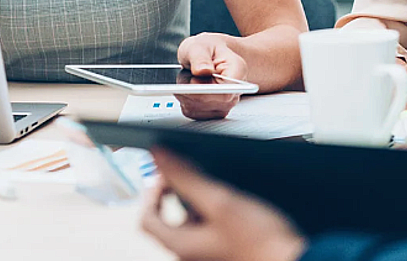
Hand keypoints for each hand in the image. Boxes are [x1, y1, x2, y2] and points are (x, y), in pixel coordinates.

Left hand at [141, 149, 304, 260]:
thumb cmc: (260, 241)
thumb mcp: (220, 201)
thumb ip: (185, 178)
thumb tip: (158, 156)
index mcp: (181, 246)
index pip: (147, 218)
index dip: (152, 190)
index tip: (168, 172)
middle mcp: (190, 255)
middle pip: (169, 219)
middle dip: (180, 193)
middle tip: (197, 174)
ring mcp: (208, 255)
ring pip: (192, 223)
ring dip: (201, 201)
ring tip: (222, 188)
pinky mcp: (226, 253)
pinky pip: (211, 229)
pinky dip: (216, 213)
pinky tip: (237, 203)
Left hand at [176, 33, 248, 119]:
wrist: (211, 55)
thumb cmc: (208, 49)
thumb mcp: (200, 45)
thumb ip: (200, 57)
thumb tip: (202, 70)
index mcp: (237, 71)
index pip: (225, 93)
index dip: (206, 92)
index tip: (191, 83)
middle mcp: (234, 92)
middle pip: (208, 102)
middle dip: (190, 89)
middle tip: (188, 71)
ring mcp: (224, 104)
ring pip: (197, 107)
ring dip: (185, 94)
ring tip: (190, 77)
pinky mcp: (211, 112)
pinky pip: (192, 111)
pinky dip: (184, 100)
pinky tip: (189, 88)